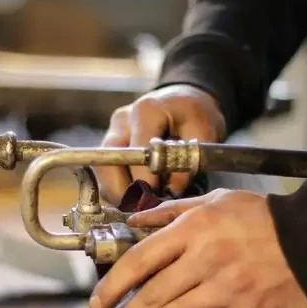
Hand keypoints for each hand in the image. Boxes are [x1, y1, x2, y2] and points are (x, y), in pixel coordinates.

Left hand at [88, 189, 306, 307]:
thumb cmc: (268, 219)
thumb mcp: (218, 201)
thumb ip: (173, 211)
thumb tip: (135, 219)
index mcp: (194, 229)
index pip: (140, 259)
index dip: (113, 284)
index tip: (98, 302)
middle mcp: (204, 260)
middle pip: (151, 295)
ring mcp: (224, 291)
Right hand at [95, 85, 225, 202]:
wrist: (183, 99)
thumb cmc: (194, 113)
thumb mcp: (203, 131)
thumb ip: (189, 160)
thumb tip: (171, 190)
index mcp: (146, 112)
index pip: (135, 154)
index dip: (145, 181)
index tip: (159, 197)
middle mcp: (122, 121)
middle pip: (106, 164)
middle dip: (123, 192)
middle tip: (144, 208)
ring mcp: (112, 132)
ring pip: (102, 172)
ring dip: (119, 193)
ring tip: (142, 204)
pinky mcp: (110, 145)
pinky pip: (106, 173)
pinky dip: (119, 189)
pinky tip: (137, 196)